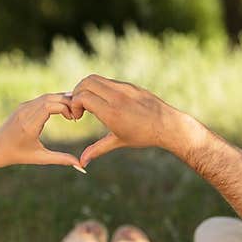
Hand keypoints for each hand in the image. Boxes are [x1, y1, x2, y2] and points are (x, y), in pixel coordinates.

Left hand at [0, 94, 80, 167]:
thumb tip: (80, 165)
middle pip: (51, 98)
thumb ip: (60, 159)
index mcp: (29, 125)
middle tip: (77, 113)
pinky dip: (54, 101)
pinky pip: (42, 98)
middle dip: (67, 102)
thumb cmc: (18, 155)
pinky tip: (64, 108)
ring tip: (73, 111)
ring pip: (47, 96)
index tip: (73, 119)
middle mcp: (25, 112)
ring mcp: (23, 107)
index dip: (66, 108)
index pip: (50, 106)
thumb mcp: (40, 158)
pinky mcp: (23, 105)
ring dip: (62, 100)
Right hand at [68, 74, 186, 166]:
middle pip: (86, 82)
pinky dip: (99, 88)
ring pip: (96, 79)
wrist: (167, 125)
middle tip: (79, 107)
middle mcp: (117, 97)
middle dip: (76, 93)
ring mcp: (124, 88)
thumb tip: (82, 163)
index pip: (82, 97)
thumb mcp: (118, 142)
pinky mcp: (130, 85)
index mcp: (112, 112)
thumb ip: (97, 149)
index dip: (74, 105)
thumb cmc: (143, 136)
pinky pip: (108, 81)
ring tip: (89, 104)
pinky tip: (103, 101)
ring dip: (87, 88)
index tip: (77, 117)